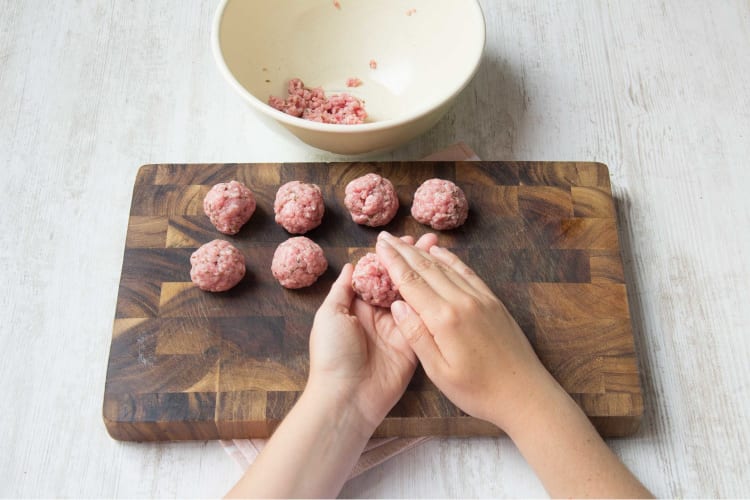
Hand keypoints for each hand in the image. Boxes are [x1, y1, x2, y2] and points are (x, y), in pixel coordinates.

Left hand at [308, 233, 437, 432]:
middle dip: (413, 262)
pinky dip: (433, 302)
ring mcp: (398, 329)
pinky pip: (424, 320)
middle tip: (430, 240)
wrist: (346, 397)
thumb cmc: (332, 354)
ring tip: (441, 253)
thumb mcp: (329, 315)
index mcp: (358, 306)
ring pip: (414, 297)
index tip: (405, 239)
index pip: (377, 274)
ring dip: (427, 276)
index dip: (391, 257)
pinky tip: (445, 282)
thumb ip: (342, 289)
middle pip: (399, 282)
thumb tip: (349, 264)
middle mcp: (379, 315)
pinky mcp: (414, 344)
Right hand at [375, 231, 553, 429]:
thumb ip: (416, 335)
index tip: (379, 246)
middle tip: (386, 237)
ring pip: (446, 267)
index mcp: (444, 319)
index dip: (392, 262)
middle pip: (426, 268)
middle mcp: (462, 301)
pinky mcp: (493, 301)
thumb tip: (397, 304)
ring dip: (424, 251)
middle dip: (403, 251)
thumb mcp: (438, 371)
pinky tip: (441, 253)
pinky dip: (451, 260)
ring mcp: (480, 298)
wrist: (526, 394)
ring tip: (406, 241)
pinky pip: (467, 272)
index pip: (411, 282)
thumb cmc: (478, 391)